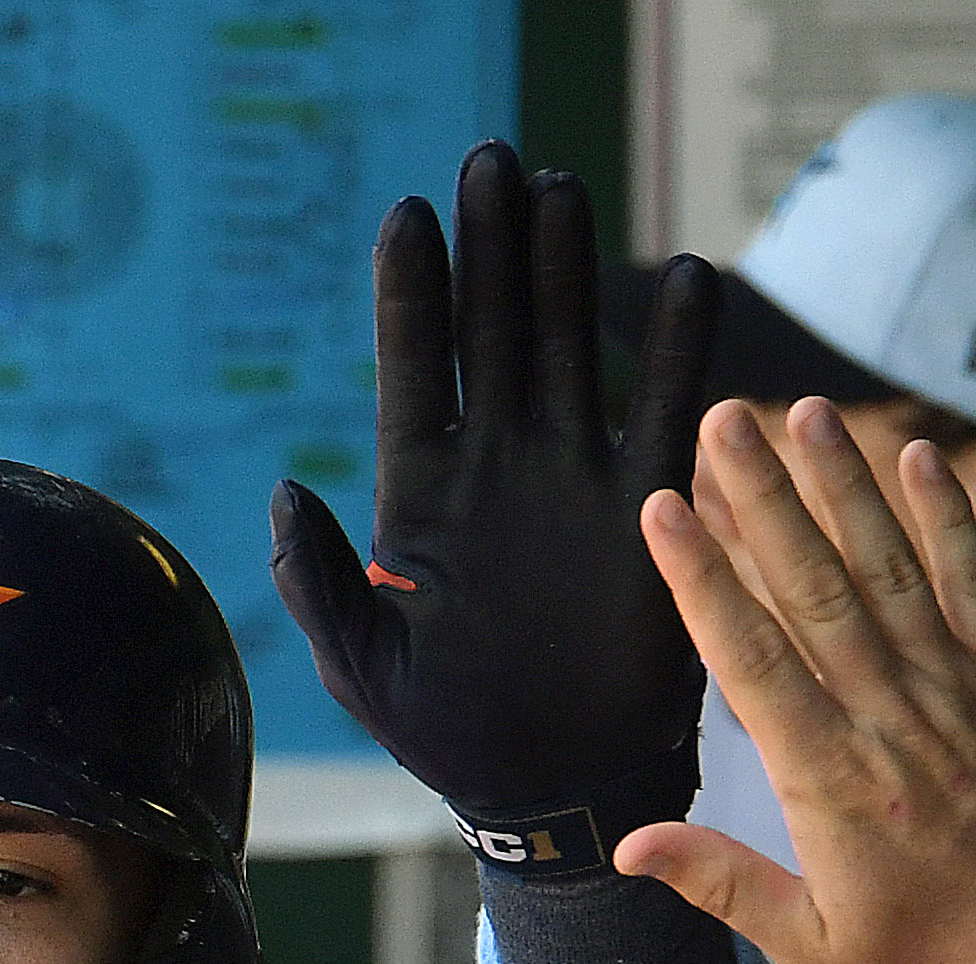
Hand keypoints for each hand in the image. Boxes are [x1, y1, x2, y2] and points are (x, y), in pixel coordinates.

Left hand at [270, 143, 720, 869]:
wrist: (551, 794)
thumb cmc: (448, 740)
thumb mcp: (364, 670)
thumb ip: (322, 585)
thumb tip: (288, 492)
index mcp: (423, 494)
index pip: (413, 367)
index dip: (412, 292)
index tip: (408, 214)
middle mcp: (500, 466)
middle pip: (496, 330)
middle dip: (493, 246)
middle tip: (494, 159)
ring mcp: (574, 478)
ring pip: (574, 347)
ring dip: (569, 269)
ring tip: (562, 189)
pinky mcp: (645, 508)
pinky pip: (664, 413)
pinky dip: (679, 346)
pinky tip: (687, 275)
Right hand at [617, 398, 975, 963]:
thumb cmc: (931, 957)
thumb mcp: (813, 946)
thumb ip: (722, 883)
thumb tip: (632, 845)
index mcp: (828, 778)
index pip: (748, 656)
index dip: (702, 576)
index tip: (664, 509)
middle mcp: (888, 715)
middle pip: (812, 585)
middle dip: (763, 495)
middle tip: (722, 419)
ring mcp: (954, 688)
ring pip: (888, 566)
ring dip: (843, 484)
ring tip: (804, 413)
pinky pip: (975, 582)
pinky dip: (948, 518)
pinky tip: (917, 457)